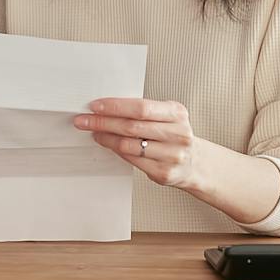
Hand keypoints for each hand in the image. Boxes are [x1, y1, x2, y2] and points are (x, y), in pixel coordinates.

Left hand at [74, 97, 200, 189]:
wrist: (195, 163)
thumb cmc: (174, 135)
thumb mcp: (167, 116)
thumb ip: (142, 111)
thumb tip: (106, 107)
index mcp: (177, 113)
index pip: (141, 107)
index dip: (115, 106)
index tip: (95, 106)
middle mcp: (178, 134)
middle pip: (132, 126)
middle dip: (103, 122)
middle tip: (84, 120)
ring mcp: (172, 155)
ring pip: (129, 145)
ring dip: (106, 138)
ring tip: (94, 132)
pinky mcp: (164, 173)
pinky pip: (132, 159)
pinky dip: (116, 150)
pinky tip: (108, 144)